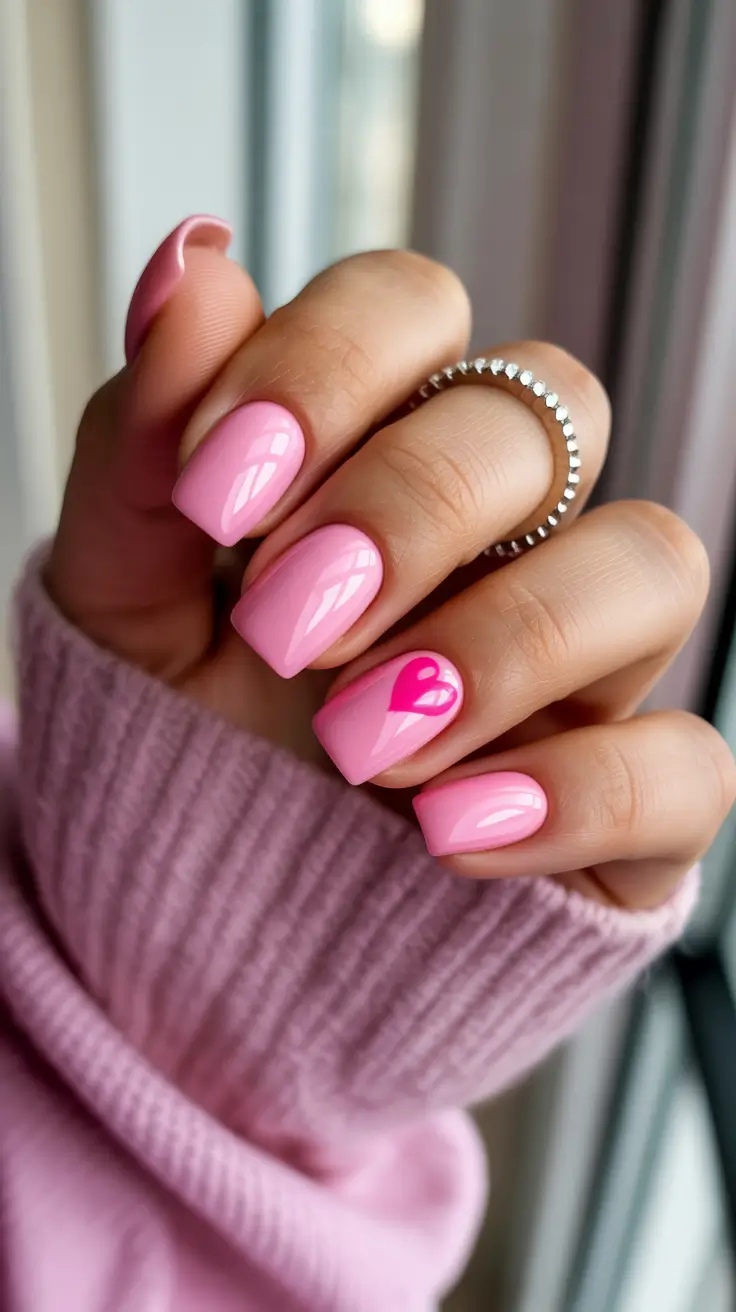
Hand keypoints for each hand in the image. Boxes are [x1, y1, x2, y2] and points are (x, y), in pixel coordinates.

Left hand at [47, 218, 735, 910]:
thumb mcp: (119, 602)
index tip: (217, 488)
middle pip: (548, 411)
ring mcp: (581, 665)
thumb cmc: (176, 744)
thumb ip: (144, 447)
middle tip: (285, 622)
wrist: (203, 930)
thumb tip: (190, 262)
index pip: (415, 307)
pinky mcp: (627, 802)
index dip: (327, 366)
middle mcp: (506, 534)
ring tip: (358, 741)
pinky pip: (686, 764)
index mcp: (380, 451)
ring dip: (505, 639)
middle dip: (411, 504)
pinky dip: (575, 792)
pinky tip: (443, 833)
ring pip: (651, 562)